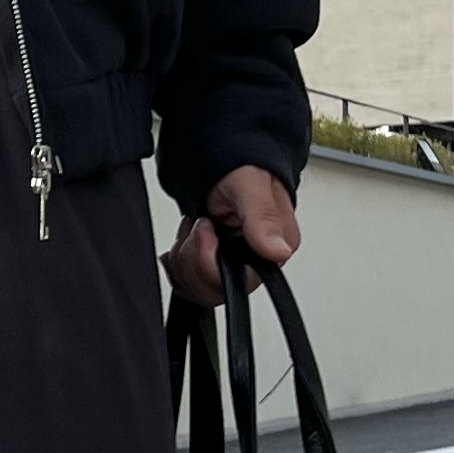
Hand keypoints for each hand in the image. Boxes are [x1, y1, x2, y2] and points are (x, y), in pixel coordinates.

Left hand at [162, 164, 299, 304]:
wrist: (224, 162)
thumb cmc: (244, 168)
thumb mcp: (251, 184)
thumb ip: (263, 217)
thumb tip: (278, 251)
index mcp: (273, 250)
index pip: (241, 283)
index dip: (212, 264)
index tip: (206, 232)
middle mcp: (255, 263)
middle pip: (213, 290)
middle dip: (193, 259)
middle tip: (199, 224)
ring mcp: (232, 266)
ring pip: (196, 289)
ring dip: (183, 257)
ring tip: (196, 225)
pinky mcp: (213, 266)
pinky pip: (185, 283)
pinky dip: (176, 261)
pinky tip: (186, 237)